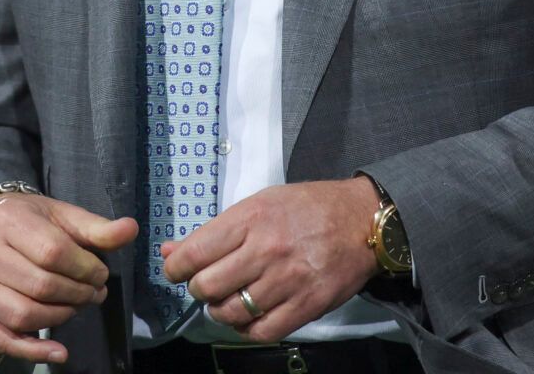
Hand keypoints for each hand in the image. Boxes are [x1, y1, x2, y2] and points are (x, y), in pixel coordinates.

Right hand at [0, 194, 137, 364]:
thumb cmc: (27, 219)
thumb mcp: (61, 215)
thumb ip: (95, 227)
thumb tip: (130, 230)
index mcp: (9, 222)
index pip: (53, 252)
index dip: (85, 269)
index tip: (100, 274)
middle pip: (40, 286)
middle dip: (77, 294)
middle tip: (94, 293)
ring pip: (22, 315)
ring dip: (60, 318)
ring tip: (76, 307)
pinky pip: (0, 338)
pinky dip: (31, 351)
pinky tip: (59, 352)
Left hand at [161, 177, 381, 342]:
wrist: (362, 221)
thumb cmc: (308, 207)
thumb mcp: (259, 203)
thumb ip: (215, 230)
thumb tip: (171, 251)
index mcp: (251, 218)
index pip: (195, 252)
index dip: (176, 268)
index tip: (175, 271)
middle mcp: (267, 249)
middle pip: (208, 286)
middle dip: (198, 289)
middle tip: (206, 285)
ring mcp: (288, 280)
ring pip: (232, 312)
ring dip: (220, 311)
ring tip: (226, 301)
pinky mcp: (308, 305)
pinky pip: (263, 331)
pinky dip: (246, 330)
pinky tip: (246, 317)